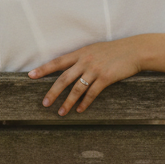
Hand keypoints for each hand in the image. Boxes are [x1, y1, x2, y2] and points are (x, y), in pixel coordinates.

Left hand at [27, 37, 145, 114]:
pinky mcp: (106, 78)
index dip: (43, 69)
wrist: (134, 50)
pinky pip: (92, 93)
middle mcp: (84, 61)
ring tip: (61, 113)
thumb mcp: (94, 50)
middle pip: (63, 78)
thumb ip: (82, 58)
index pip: (57, 62)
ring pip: (76, 89)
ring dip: (67, 102)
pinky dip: (84, 103)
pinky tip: (79, 110)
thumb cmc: (114, 51)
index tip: (31, 75)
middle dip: (52, 92)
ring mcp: (95, 69)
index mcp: (80, 53)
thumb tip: (70, 68)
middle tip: (44, 104)